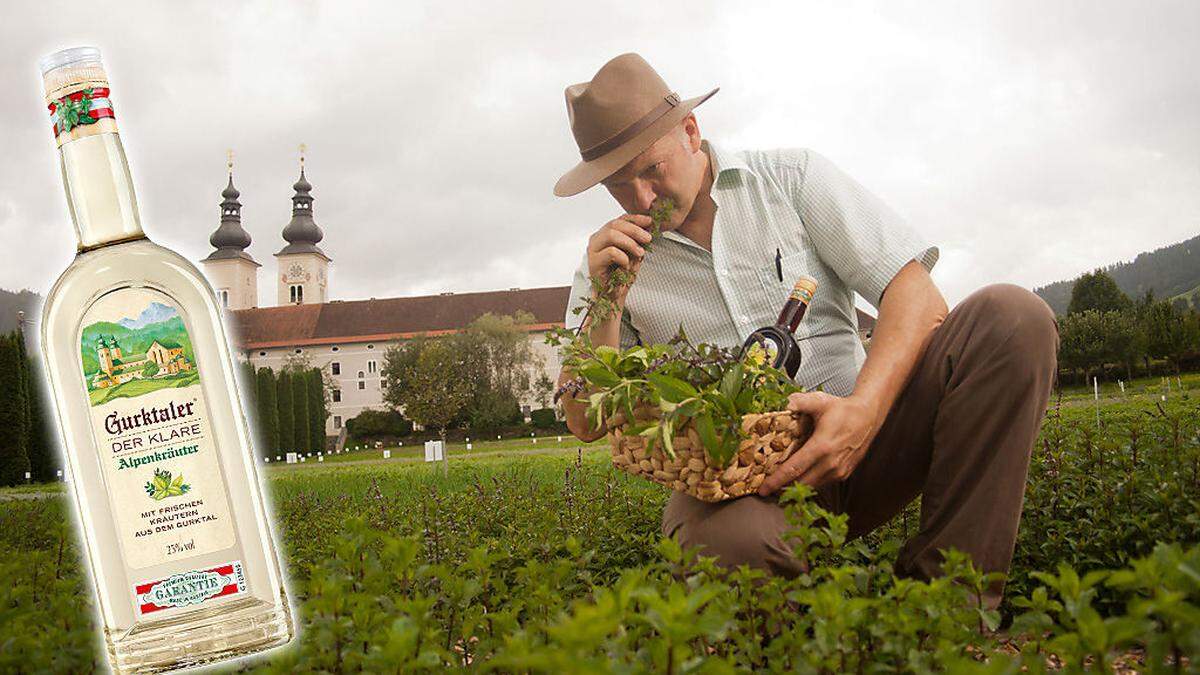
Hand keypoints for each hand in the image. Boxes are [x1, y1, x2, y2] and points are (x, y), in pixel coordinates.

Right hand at [587, 214, 653, 296]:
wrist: (612, 298)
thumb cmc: (621, 277)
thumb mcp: (634, 255)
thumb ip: (639, 242)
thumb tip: (649, 229)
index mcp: (606, 235)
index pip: (620, 219)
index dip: (635, 218)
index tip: (649, 222)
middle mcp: (597, 240)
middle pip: (615, 224)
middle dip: (635, 229)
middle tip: (648, 238)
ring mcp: (593, 250)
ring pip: (611, 235)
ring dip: (630, 242)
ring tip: (640, 253)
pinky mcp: (593, 262)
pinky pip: (611, 252)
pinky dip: (623, 258)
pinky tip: (626, 266)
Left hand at [757, 391, 879, 494]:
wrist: (868, 416)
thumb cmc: (843, 409)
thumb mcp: (820, 401)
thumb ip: (799, 402)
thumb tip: (783, 403)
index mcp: (822, 446)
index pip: (794, 469)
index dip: (776, 481)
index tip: (763, 489)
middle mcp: (831, 463)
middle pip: (800, 483)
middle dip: (781, 488)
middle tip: (765, 488)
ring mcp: (839, 471)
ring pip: (811, 486)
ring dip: (795, 486)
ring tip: (779, 484)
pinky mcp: (844, 474)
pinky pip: (822, 483)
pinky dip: (809, 482)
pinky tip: (799, 478)